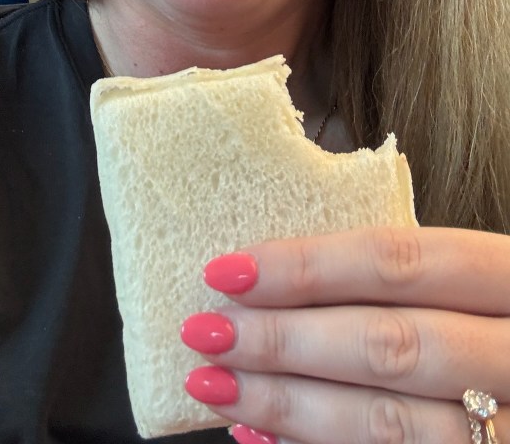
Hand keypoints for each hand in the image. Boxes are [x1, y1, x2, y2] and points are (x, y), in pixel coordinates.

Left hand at [180, 226, 509, 443]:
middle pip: (389, 344)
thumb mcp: (463, 282)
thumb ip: (394, 280)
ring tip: (216, 386)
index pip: (398, 259)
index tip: (228, 270)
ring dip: (290, 405)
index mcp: (507, 277)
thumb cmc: (482, 320)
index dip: (308, 265)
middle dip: (285, 340)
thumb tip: (268, 276)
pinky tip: (262, 436)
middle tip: (207, 333)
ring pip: (391, 423)